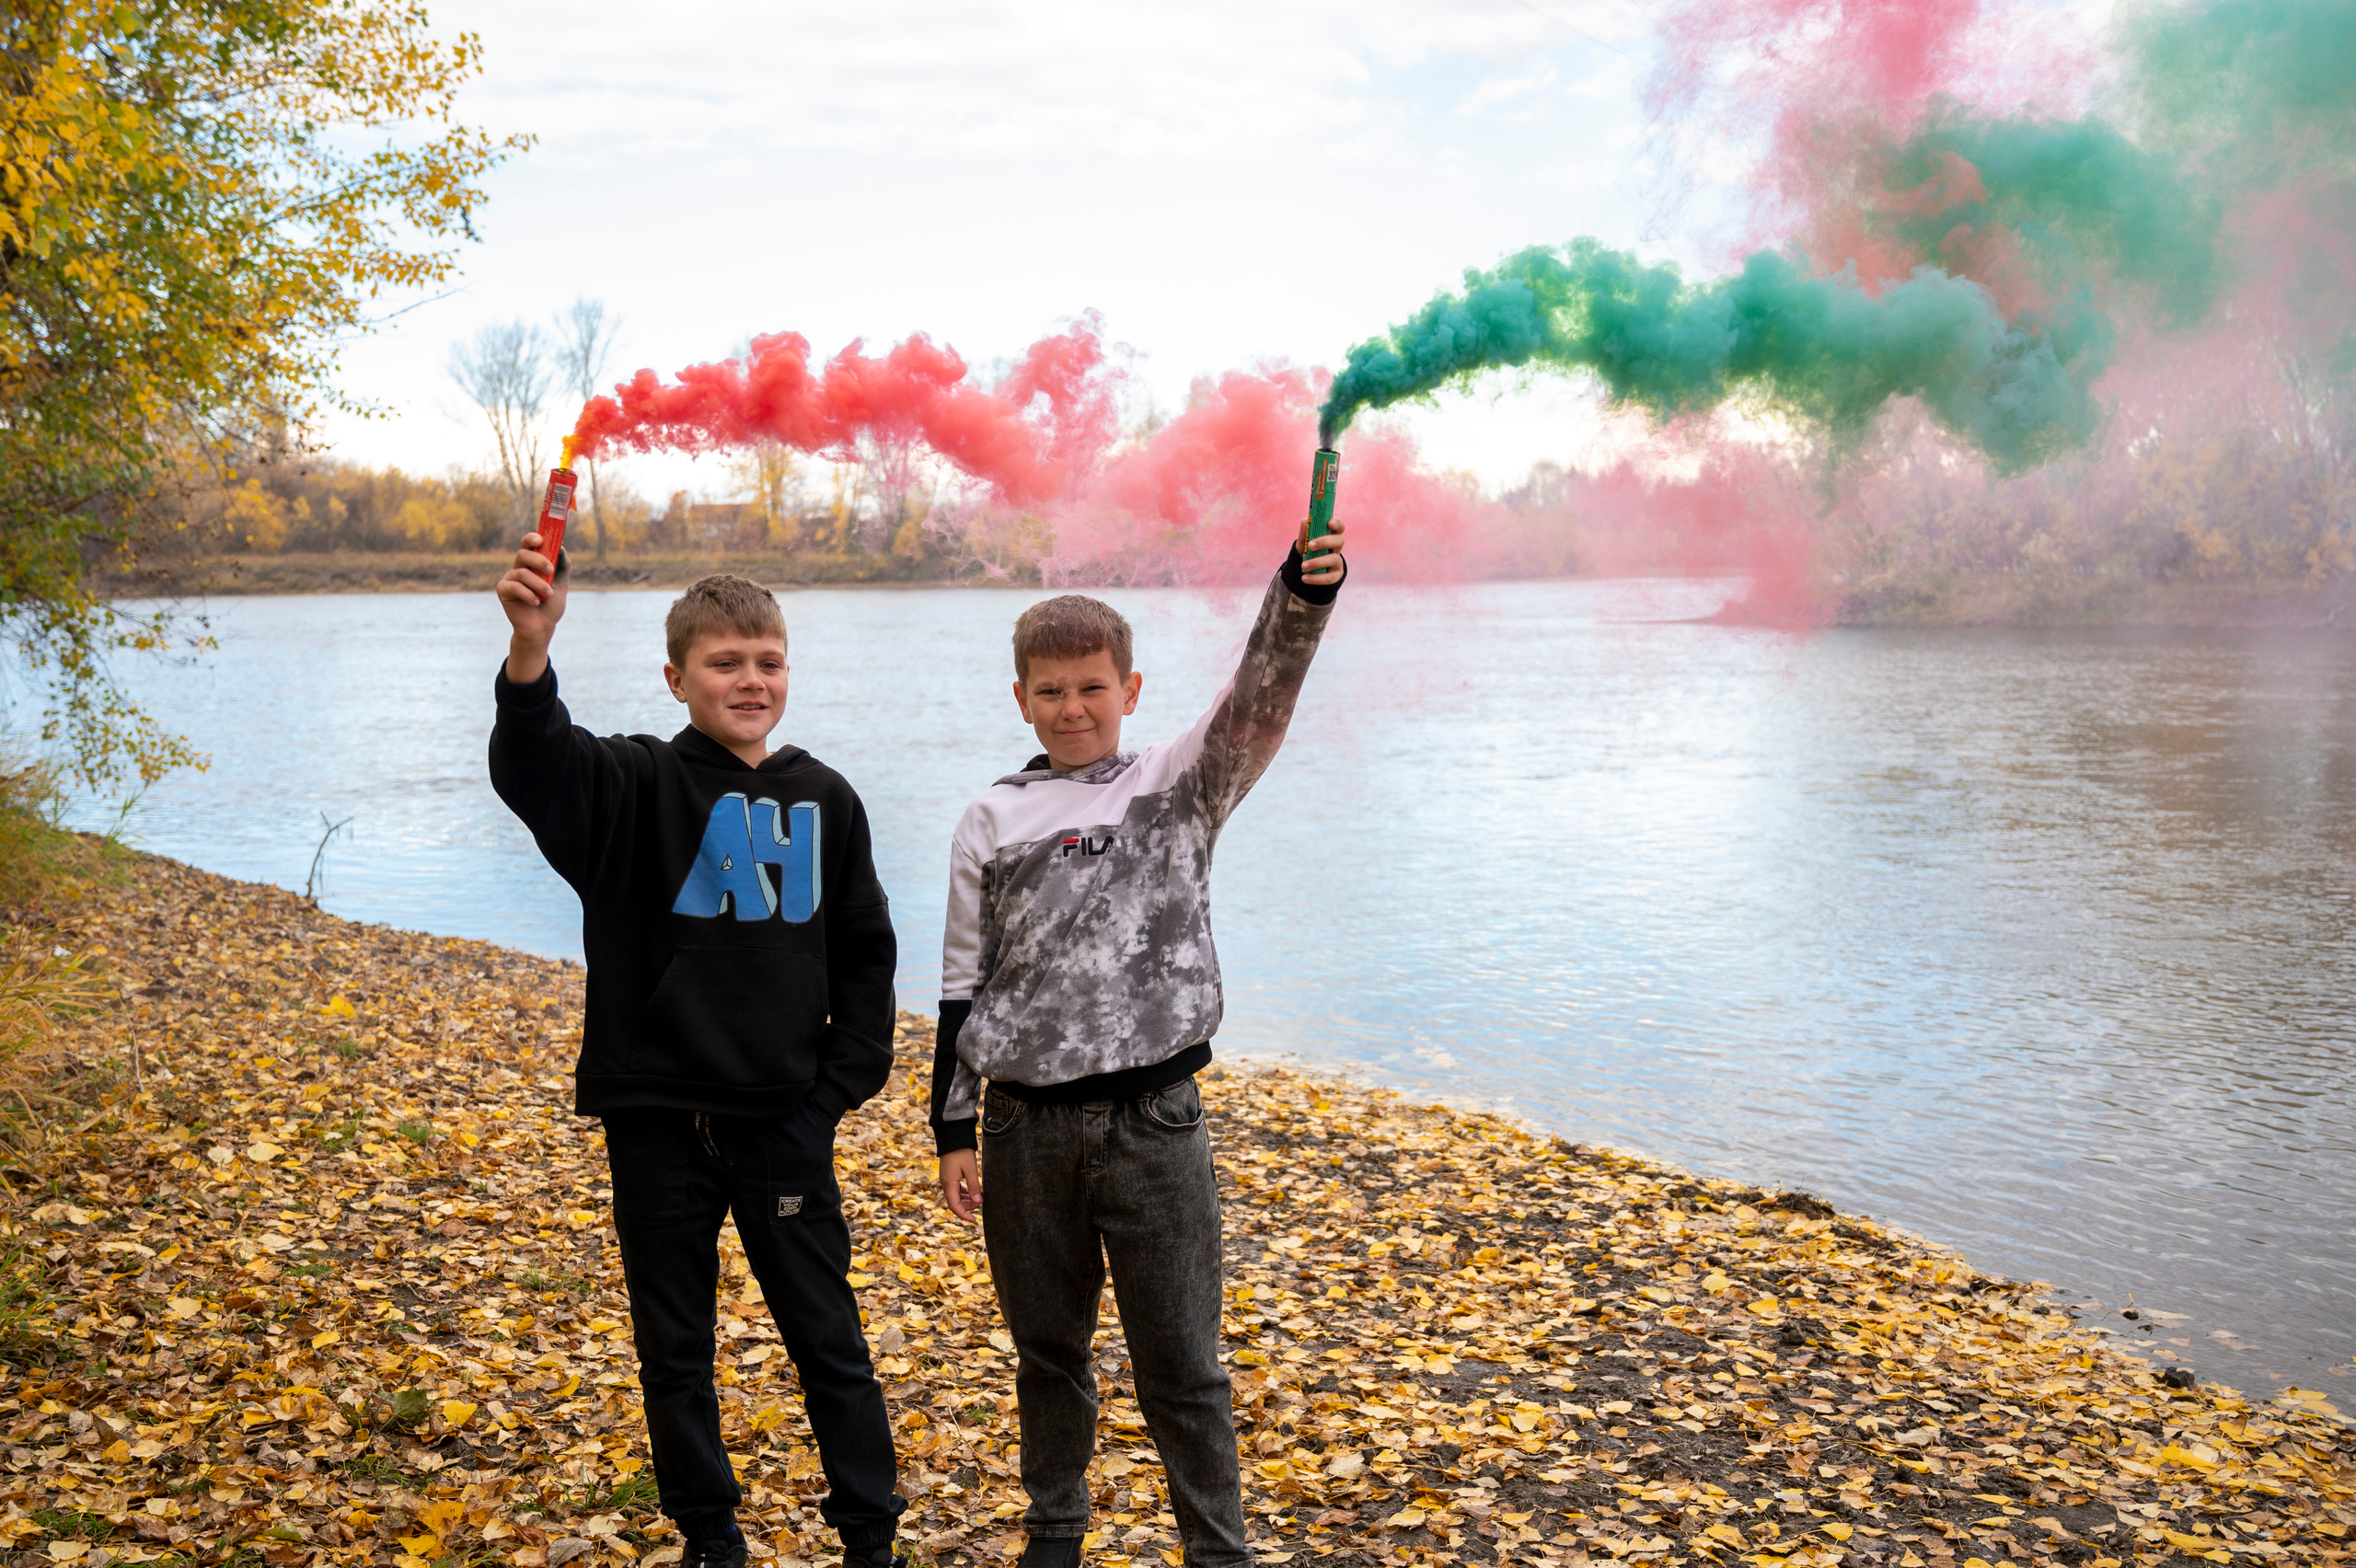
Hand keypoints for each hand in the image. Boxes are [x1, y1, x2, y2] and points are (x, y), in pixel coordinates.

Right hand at [495, 532, 567, 681]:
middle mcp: (519, 568)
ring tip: (548, 595)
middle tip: (550, 570)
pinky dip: (528, 594)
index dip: (531, 538)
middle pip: (523, 554)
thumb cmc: (551, 605)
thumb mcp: (561, 584)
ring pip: (521, 572)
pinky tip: (536, 602)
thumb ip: (562, 566)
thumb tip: (561, 547)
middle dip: (539, 560)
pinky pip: (514, 586)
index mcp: (531, 563)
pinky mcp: (503, 591)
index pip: (528, 544)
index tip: (540, 540)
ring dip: (538, 583)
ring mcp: (509, 579)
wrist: (542, 627)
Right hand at [939, 1148, 981, 1223]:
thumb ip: (974, 1186)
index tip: (974, 1220)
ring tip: (979, 1196)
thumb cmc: (962, 1152)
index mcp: (949, 1184)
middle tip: (982, 1201)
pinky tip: (973, 1191)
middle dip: (968, 1206)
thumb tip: (978, 1202)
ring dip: (967, 1199)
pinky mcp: (949, 1176)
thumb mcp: (971, 1169)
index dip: (964, 1215)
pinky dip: (964, 1193)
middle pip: (955, 1202)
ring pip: (956, 1196)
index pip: (954, 1206)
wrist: (953, 1138)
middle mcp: (945, 1184)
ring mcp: (947, 1180)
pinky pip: (956, 1189)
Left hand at [1298, 518, 1346, 585]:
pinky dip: (1316, 578)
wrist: (1307, 569)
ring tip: (1304, 565)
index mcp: (1331, 535)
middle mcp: (1337, 547)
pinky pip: (1329, 577)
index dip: (1337, 523)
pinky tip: (1305, 578)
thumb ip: (1304, 532)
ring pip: (1333, 559)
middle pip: (1339, 540)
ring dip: (1317, 562)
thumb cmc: (1308, 550)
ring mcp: (1337, 561)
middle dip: (1325, 542)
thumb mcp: (1304, 541)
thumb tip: (1305, 521)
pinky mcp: (1336, 575)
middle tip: (1310, 545)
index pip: (1339, 526)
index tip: (1329, 523)